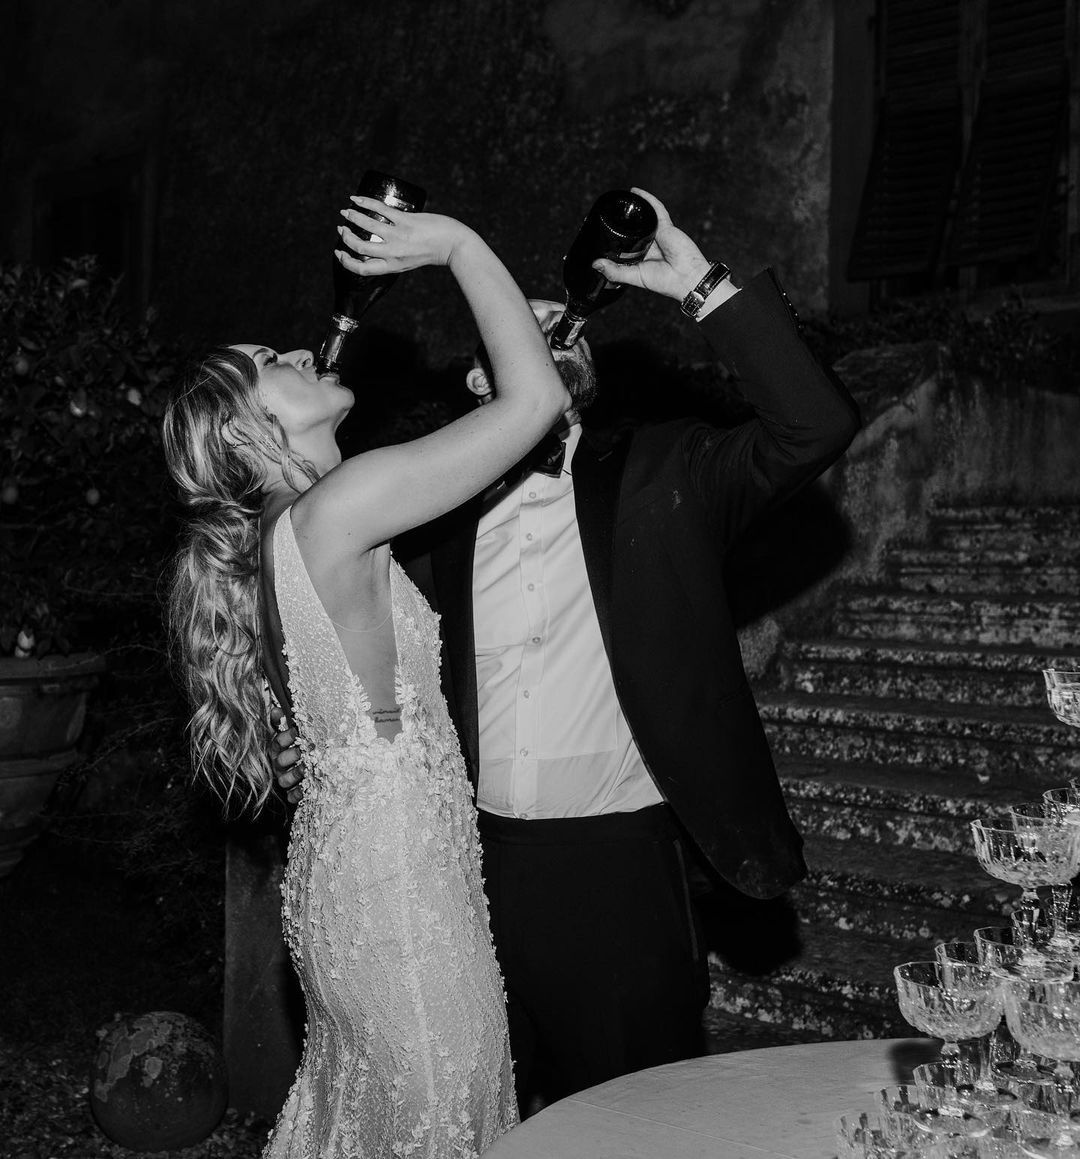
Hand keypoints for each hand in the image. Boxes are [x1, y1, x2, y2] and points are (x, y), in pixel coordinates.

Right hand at [268, 705, 304, 804]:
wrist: (319, 766)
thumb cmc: (306, 743)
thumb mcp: (298, 731)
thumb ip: (286, 722)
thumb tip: (276, 708)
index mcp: (279, 749)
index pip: (277, 742)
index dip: (284, 736)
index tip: (296, 730)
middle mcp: (279, 764)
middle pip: (280, 760)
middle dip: (291, 754)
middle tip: (304, 749)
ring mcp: (285, 778)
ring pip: (284, 779)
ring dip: (295, 773)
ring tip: (306, 768)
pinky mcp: (292, 793)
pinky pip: (292, 796)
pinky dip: (297, 794)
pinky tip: (305, 791)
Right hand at [336, 196, 472, 276]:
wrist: (453, 244)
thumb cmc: (431, 252)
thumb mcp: (408, 262)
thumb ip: (391, 257)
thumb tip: (373, 250)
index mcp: (393, 266)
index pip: (362, 269)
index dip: (346, 261)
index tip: (339, 252)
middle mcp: (393, 253)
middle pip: (359, 247)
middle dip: (345, 237)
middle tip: (342, 228)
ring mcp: (398, 236)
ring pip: (366, 226)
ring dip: (352, 217)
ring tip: (346, 211)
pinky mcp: (405, 221)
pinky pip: (379, 209)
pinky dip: (364, 202)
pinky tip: (356, 199)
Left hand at [591, 187, 712, 301]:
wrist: (686, 278)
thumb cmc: (664, 282)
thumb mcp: (635, 277)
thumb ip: (615, 271)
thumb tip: (595, 264)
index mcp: (641, 257)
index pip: (625, 245)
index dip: (613, 238)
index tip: (598, 232)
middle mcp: (648, 244)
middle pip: (632, 230)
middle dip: (621, 222)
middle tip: (604, 214)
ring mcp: (658, 234)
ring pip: (643, 218)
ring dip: (633, 209)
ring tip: (618, 201)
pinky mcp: (667, 227)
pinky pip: (656, 209)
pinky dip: (647, 199)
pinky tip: (635, 191)